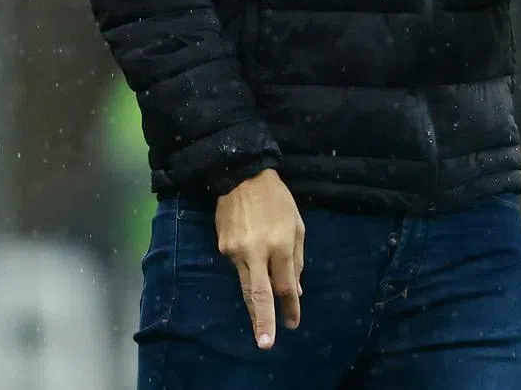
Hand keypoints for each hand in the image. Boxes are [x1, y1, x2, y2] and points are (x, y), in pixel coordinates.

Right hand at [216, 168, 304, 349]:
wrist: (241, 176)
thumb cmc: (276, 199)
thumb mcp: (296, 223)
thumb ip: (297, 257)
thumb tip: (295, 289)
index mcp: (281, 243)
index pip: (285, 284)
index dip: (290, 305)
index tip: (293, 323)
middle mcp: (258, 250)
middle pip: (259, 294)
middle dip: (264, 320)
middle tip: (267, 343)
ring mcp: (236, 251)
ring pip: (245, 287)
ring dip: (254, 309)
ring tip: (261, 328)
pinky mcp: (223, 248)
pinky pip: (239, 267)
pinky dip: (248, 272)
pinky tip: (252, 266)